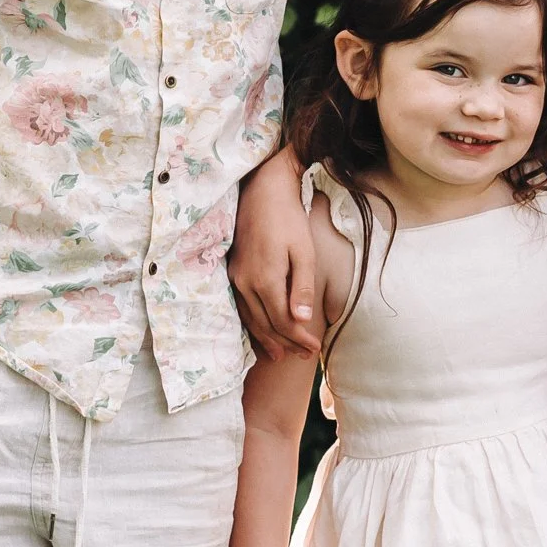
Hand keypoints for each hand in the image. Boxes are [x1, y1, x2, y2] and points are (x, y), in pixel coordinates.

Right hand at [230, 148, 321, 358]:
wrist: (262, 190)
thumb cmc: (288, 219)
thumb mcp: (304, 252)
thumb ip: (302, 288)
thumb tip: (301, 321)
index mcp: (265, 280)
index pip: (283, 322)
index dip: (299, 339)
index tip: (315, 349)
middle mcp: (245, 283)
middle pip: (266, 325)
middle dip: (286, 343)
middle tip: (303, 356)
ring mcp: (235, 278)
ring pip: (250, 318)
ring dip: (266, 339)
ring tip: (280, 354)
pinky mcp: (232, 271)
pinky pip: (241, 306)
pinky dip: (252, 323)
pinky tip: (259, 329)